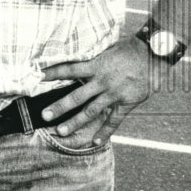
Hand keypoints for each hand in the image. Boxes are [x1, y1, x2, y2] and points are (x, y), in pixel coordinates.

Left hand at [41, 36, 167, 146]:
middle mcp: (101, 81)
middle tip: (44, 116)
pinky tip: (95, 142)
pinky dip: (105, 132)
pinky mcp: (126, 103)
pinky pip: (114, 120)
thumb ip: (91, 57)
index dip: (53, 72)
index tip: (38, 76)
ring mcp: (113, 94)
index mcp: (95, 66)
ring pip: (91, 111)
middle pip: (76, 96)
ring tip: (61, 132)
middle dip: (59, 107)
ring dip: (75, 122)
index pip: (69, 69)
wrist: (152, 55)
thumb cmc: (128, 49)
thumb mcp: (106, 48)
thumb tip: (74, 55)